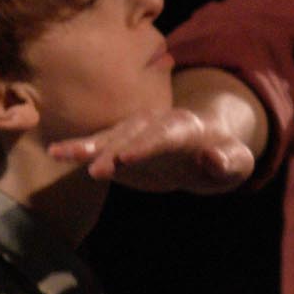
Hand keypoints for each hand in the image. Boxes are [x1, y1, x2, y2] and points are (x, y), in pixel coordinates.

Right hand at [48, 108, 255, 193]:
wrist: (203, 146)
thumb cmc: (223, 156)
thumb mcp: (237, 163)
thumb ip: (231, 162)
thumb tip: (214, 160)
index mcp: (185, 128)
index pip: (164, 135)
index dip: (146, 146)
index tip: (127, 159)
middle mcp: (154, 123)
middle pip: (131, 135)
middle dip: (114, 151)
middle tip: (96, 171)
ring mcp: (134, 131)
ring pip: (109, 136)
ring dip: (87, 146)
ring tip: (59, 154)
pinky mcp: (120, 142)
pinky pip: (97, 144)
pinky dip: (78, 147)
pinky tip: (55, 153)